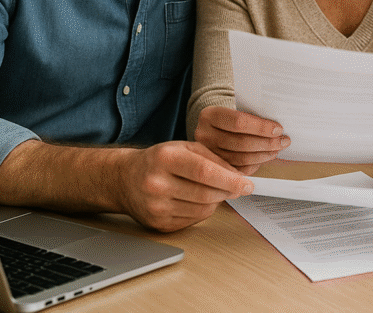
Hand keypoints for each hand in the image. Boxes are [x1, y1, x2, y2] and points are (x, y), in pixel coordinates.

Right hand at [115, 141, 253, 231]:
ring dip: (216, 201)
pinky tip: (197, 200)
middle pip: (206, 193)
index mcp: (165, 158)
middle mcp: (157, 183)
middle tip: (238, 187)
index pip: (205, 172)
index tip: (248, 184)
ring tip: (214, 190)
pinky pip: (193, 220)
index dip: (231, 180)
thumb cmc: (158, 161)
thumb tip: (239, 177)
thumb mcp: (185, 148)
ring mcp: (156, 207)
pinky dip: (203, 210)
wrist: (124, 179)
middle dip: (228, 191)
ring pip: (202, 209)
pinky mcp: (158, 224)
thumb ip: (214, 159)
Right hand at [193, 106, 289, 173]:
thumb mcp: (236, 108)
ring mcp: (207, 154)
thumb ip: (251, 115)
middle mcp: (204, 135)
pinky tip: (264, 158)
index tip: (278, 129)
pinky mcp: (214, 168)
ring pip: (241, 158)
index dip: (261, 127)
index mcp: (209, 116)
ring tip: (277, 149)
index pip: (238, 122)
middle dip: (267, 143)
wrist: (213, 126)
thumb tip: (277, 128)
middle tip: (283, 141)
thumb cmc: (231, 116)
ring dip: (264, 155)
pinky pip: (239, 170)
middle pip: (241, 142)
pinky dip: (255, 165)